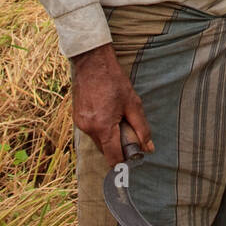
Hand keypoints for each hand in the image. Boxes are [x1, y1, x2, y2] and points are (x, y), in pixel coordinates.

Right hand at [70, 41, 154, 167]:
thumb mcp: (133, 104)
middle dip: (118, 147)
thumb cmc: (114, 80)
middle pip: (105, 150)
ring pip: (98, 141)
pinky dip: (101, 129)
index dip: (124, 163)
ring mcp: (80, 123)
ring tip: (118, 119)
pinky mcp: (76, 117)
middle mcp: (88, 129)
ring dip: (109, 137)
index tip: (133, 159)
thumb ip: (141, 129)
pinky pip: (91, 131)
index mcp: (103, 127)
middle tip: (129, 131)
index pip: (112, 158)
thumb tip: (148, 148)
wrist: (92, 62)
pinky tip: (108, 114)